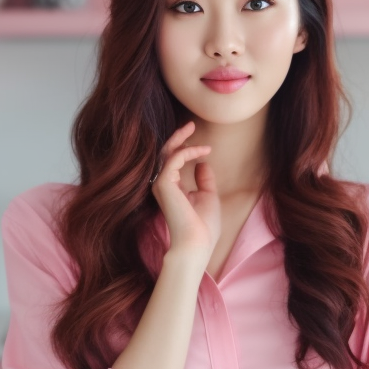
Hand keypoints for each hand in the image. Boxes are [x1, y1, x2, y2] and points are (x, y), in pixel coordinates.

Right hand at [151, 121, 219, 260]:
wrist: (196, 243)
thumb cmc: (203, 226)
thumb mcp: (208, 197)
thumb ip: (204, 180)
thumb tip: (202, 163)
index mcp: (172, 189)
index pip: (173, 163)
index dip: (186, 150)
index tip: (204, 147)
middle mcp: (162, 185)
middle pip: (166, 154)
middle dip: (178, 137)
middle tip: (190, 125)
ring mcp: (161, 184)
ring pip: (166, 153)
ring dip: (180, 139)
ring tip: (193, 129)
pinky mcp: (163, 184)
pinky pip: (174, 158)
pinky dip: (187, 151)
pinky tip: (202, 151)